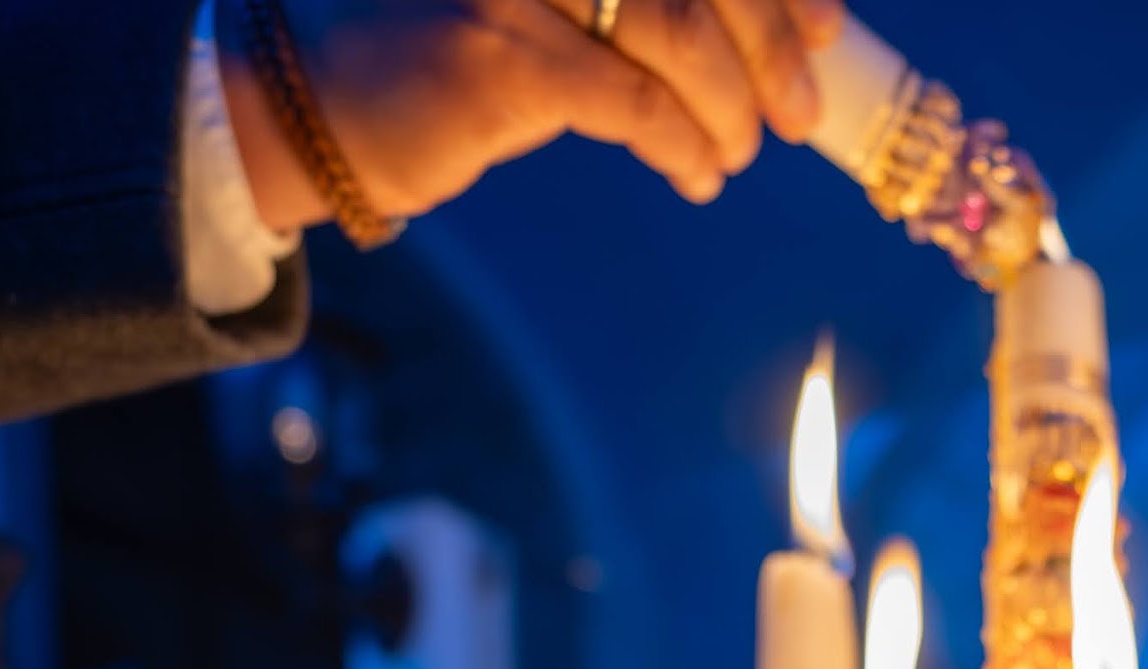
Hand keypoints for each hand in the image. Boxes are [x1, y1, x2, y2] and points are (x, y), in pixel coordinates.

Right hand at [225, 0, 846, 228]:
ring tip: (736, 152)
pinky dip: (684, 144)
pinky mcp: (503, 51)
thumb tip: (775, 29)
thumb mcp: (559, 3)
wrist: (320, 103)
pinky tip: (696, 173)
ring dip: (731, 106)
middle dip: (774, 40)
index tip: (827, 25)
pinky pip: (633, 101)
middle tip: (799, 110)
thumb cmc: (454, 51)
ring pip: (678, 32)